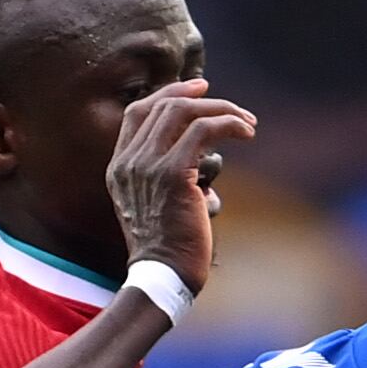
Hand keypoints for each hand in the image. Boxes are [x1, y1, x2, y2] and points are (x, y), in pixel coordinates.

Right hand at [108, 81, 260, 294]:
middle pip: (164, 106)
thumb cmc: (168, 251)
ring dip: (222, 110)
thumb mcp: (158, 208)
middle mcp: (128, 162)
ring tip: (248, 124)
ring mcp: (147, 165)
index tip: (198, 89)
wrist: (162, 278)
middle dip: (203, 98)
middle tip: (232, 108)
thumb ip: (167, 178)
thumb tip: (203, 156)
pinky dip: (229, 124)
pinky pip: (203, 130)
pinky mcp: (173, 173)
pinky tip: (246, 134)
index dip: (168, 94)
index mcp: (118, 168)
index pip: (137, 113)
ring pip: (184, 111)